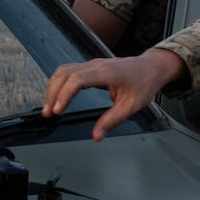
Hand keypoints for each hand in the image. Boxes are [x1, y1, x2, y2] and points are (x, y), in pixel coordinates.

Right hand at [44, 48, 186, 140]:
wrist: (152, 67)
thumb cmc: (144, 82)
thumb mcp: (131, 106)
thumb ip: (112, 120)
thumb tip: (96, 135)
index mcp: (106, 72)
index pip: (77, 80)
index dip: (64, 94)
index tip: (58, 110)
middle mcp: (96, 65)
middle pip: (65, 73)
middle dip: (52, 93)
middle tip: (48, 113)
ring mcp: (92, 64)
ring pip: (64, 70)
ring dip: (54, 87)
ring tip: (49, 107)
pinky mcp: (91, 67)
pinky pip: (69, 71)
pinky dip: (60, 83)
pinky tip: (57, 96)